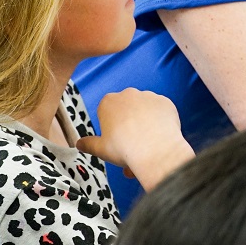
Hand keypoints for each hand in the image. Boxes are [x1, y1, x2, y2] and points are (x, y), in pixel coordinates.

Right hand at [76, 88, 194, 191]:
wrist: (155, 150)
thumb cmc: (125, 149)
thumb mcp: (100, 149)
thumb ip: (88, 144)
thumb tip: (79, 144)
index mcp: (108, 102)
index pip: (107, 110)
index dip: (111, 126)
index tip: (116, 138)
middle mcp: (128, 94)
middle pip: (127, 109)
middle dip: (129, 123)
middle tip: (133, 143)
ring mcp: (148, 96)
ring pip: (145, 109)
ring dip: (145, 122)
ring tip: (148, 142)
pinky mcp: (165, 101)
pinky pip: (161, 111)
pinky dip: (160, 121)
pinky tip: (160, 135)